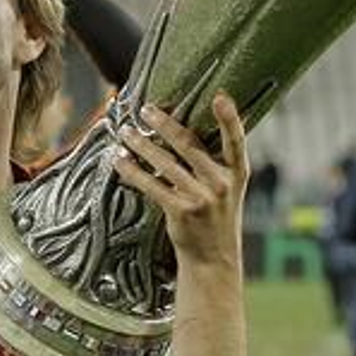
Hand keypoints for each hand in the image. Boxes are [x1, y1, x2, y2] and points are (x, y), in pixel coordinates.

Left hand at [114, 94, 249, 270]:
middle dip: (164, 124)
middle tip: (145, 110)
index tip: (220, 96)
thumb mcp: (226, 188)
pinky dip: (132, 170)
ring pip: (164, 162)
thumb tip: (182, 127)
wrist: (213, 259)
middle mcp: (221, 182)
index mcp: (237, 172)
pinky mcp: (181, 211)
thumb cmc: (216, 215)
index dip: (229, 118)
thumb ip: (213, 161)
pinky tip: (119, 160)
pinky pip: (150, 184)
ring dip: (141, 144)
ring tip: (125, 132)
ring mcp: (202, 198)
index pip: (236, 140)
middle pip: (188, 144)